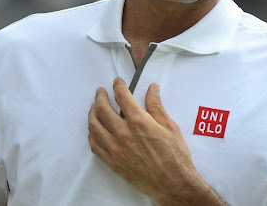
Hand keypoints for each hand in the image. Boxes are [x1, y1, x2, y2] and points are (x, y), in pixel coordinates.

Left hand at [87, 78, 224, 205]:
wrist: (173, 184)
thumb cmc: (175, 156)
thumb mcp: (170, 126)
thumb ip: (156, 106)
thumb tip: (152, 89)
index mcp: (139, 122)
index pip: (122, 96)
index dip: (118, 86)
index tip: (117, 82)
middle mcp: (124, 133)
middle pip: (102, 109)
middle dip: (100, 96)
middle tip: (100, 92)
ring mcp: (116, 149)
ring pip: (94, 126)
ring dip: (92, 113)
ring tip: (94, 108)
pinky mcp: (113, 162)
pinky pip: (95, 146)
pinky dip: (92, 134)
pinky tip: (95, 130)